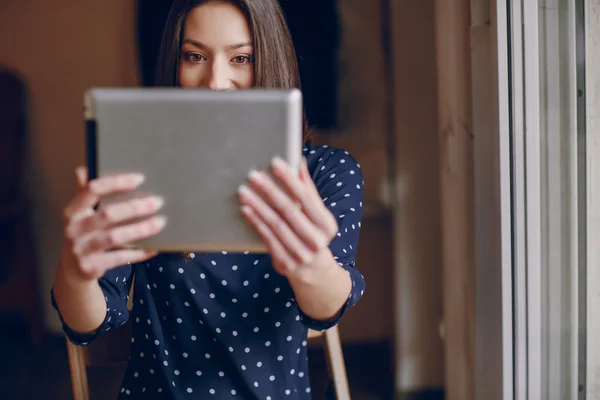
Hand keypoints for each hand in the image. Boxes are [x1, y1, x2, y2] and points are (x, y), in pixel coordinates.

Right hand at [62, 166, 165, 280]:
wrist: (73, 269)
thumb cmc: (85, 234)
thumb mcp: (81, 214)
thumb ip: (85, 193)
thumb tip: (84, 170)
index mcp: (72, 211)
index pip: (92, 190)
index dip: (116, 183)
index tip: (140, 179)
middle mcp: (73, 229)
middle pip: (107, 214)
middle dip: (135, 207)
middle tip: (157, 202)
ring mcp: (80, 250)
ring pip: (114, 237)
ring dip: (140, 229)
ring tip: (160, 222)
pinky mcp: (90, 267)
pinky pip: (120, 258)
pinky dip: (139, 252)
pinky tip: (154, 247)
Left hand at [238, 157, 338, 278]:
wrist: (315, 272)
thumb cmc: (314, 234)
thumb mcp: (318, 215)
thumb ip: (308, 190)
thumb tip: (298, 163)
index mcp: (326, 225)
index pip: (307, 197)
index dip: (290, 180)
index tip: (275, 163)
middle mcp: (315, 240)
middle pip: (289, 210)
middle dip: (269, 191)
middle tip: (253, 175)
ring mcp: (300, 254)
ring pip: (275, 225)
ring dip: (258, 206)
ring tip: (244, 191)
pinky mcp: (285, 263)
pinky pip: (267, 239)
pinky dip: (256, 223)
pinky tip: (246, 210)